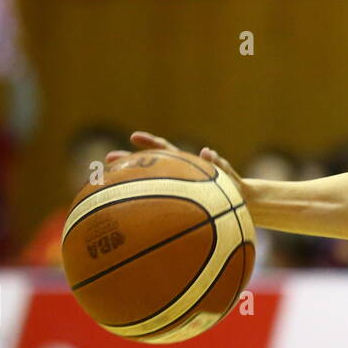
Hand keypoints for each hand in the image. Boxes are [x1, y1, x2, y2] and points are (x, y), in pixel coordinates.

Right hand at [106, 130, 248, 201]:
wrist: (239, 203)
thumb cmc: (233, 187)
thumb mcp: (227, 175)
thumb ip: (219, 164)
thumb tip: (206, 151)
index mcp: (187, 166)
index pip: (166, 150)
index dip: (151, 143)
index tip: (133, 137)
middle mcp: (177, 175)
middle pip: (148, 165)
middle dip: (129, 161)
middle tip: (107, 159)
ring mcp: (178, 189)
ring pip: (150, 184)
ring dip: (131, 182)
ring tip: (108, 184)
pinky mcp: (181, 203)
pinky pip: (158, 204)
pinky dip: (145, 204)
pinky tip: (127, 210)